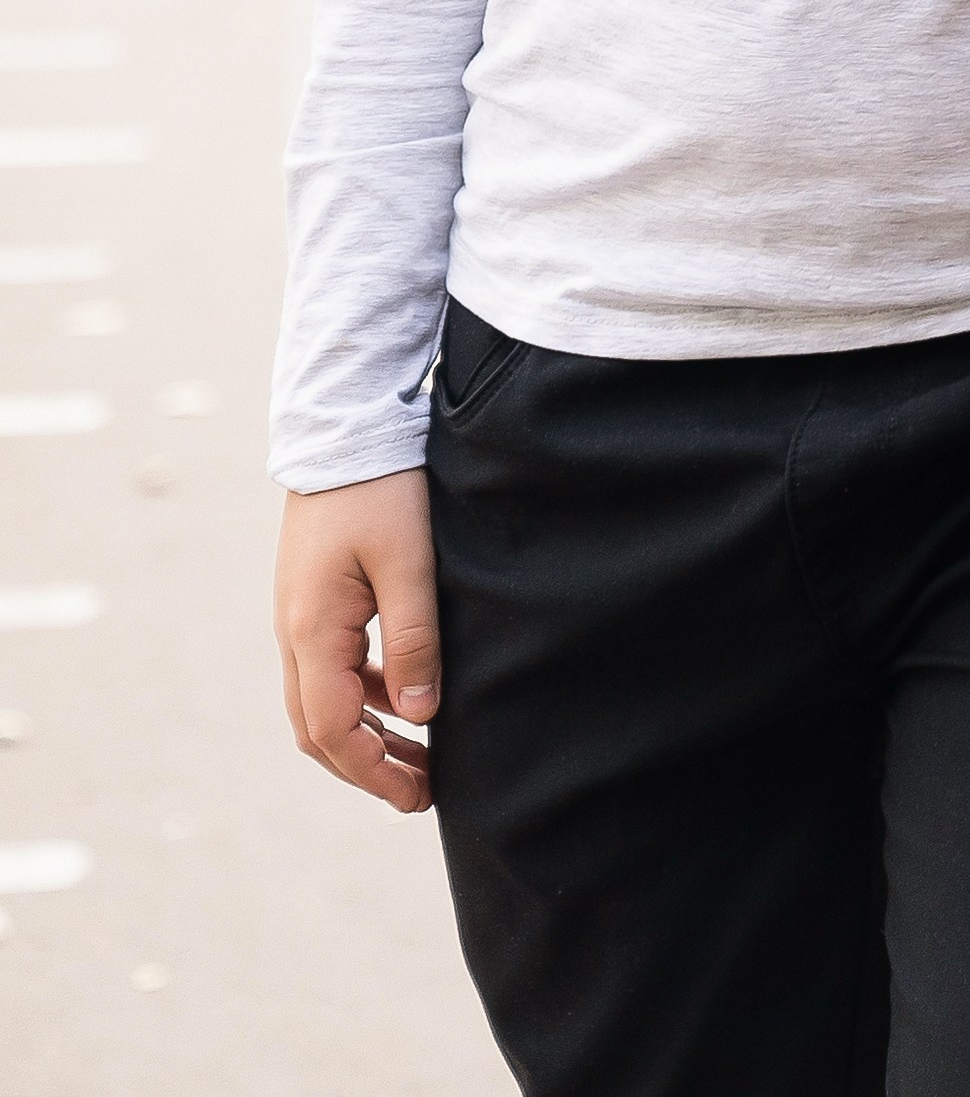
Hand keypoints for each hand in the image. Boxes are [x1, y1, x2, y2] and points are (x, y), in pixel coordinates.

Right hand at [275, 469, 438, 813]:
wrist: (345, 424)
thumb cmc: (380, 488)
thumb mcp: (407, 562)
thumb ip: (413, 641)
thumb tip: (421, 716)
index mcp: (312, 631)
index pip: (333, 731)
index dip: (374, 772)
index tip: (419, 798)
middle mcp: (295, 632)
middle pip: (319, 728)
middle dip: (368, 767)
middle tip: (422, 793)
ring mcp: (301, 615)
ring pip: (324, 700)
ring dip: (368, 734)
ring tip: (421, 755)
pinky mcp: (316, 597)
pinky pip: (334, 666)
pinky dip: (366, 694)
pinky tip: (405, 696)